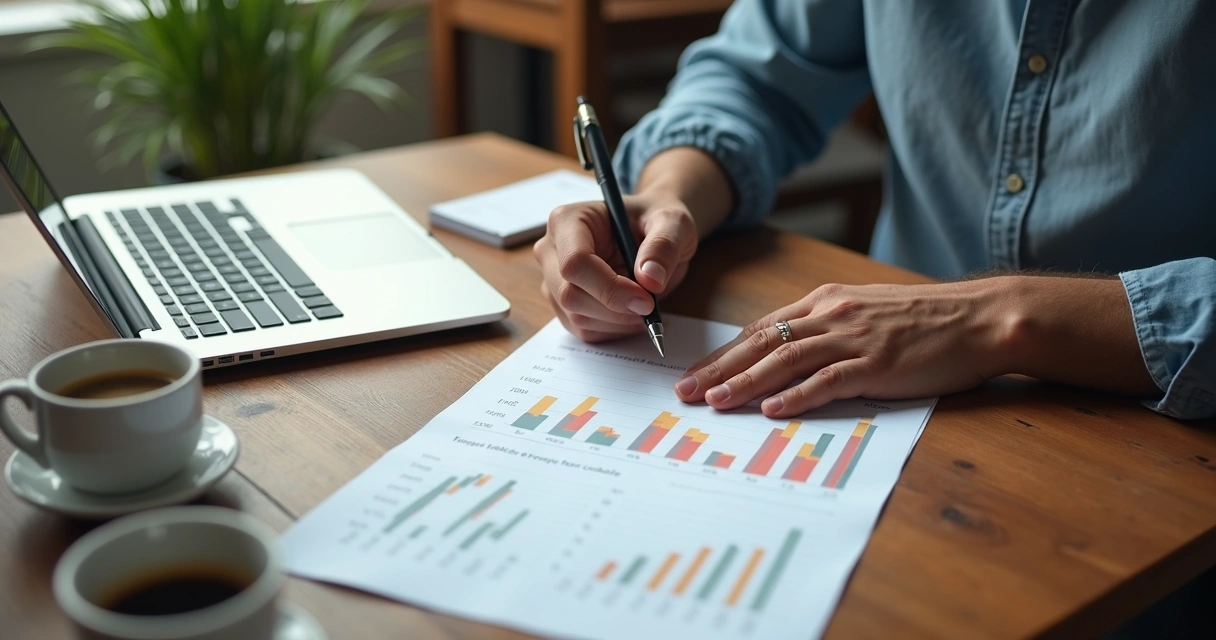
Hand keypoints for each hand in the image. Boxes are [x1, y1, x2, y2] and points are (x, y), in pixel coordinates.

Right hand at [534, 193, 698, 341]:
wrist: (652, 231)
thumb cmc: (655, 220)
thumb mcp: (672, 222)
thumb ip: (664, 246)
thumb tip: (650, 279)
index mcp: (568, 220)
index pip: (575, 263)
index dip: (610, 287)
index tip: (646, 299)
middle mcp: (552, 250)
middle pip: (570, 295)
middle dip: (615, 309)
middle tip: (651, 306)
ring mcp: (553, 280)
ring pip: (577, 317)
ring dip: (617, 321)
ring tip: (645, 303)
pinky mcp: (563, 305)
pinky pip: (584, 330)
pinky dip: (614, 329)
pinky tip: (632, 311)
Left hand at [675, 281, 1013, 416]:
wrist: (982, 317)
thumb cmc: (927, 321)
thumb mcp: (866, 313)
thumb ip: (827, 330)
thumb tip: (788, 359)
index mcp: (826, 303)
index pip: (761, 330)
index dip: (724, 354)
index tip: (695, 375)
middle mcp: (833, 316)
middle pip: (762, 343)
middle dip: (719, 369)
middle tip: (684, 392)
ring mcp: (855, 338)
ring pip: (787, 360)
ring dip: (746, 382)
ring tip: (714, 403)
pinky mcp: (879, 363)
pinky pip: (830, 380)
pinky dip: (798, 394)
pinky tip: (772, 408)